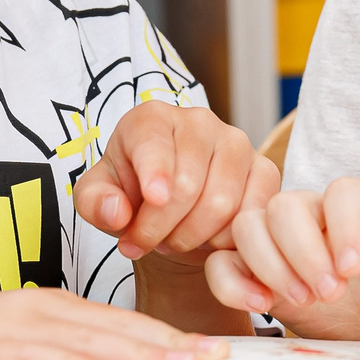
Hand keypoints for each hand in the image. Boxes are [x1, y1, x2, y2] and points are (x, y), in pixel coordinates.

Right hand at [0, 287, 227, 359]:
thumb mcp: (15, 358)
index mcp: (49, 309)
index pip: (121, 324)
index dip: (169, 338)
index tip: (214, 354)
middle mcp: (36, 311)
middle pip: (116, 329)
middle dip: (171, 347)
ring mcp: (8, 330)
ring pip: (85, 341)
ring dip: (138, 357)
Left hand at [74, 101, 277, 263]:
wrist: (172, 207)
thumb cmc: (132, 196)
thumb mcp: (97, 199)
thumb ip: (94, 203)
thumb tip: (116, 212)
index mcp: (152, 119)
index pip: (155, 145)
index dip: (155, 174)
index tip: (153, 199)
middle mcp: (198, 122)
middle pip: (187, 185)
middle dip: (161, 228)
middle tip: (146, 241)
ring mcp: (237, 144)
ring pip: (221, 204)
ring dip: (191, 238)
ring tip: (173, 238)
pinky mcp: (265, 170)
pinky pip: (250, 215)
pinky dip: (225, 240)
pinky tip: (206, 239)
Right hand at [206, 177, 359, 341]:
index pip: (343, 192)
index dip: (343, 227)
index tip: (354, 268)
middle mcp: (315, 212)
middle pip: (286, 205)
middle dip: (302, 252)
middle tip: (330, 293)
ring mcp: (280, 238)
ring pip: (248, 226)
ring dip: (268, 265)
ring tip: (303, 302)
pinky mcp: (255, 268)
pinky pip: (223, 262)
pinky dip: (232, 282)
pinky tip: (261, 306)